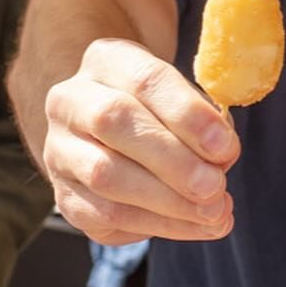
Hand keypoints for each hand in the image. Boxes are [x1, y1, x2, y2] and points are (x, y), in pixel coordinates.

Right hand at [42, 38, 238, 244]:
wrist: (110, 139)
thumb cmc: (159, 113)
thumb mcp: (184, 100)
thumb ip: (204, 122)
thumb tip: (221, 159)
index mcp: (105, 60)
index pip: (144, 79)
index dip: (187, 114)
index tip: (225, 146)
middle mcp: (70, 100)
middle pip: (113, 122)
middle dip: (173, 160)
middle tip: (216, 186)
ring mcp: (59, 149)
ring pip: (104, 175)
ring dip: (167, 200)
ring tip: (214, 213)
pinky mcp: (64, 196)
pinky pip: (106, 214)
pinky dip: (159, 225)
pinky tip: (196, 226)